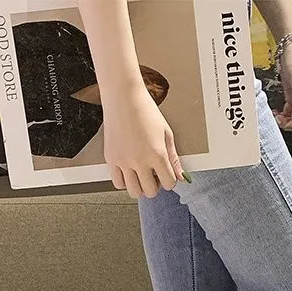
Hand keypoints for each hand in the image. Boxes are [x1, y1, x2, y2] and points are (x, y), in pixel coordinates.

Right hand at [103, 84, 185, 198]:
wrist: (123, 96)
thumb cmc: (145, 110)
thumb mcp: (166, 133)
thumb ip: (173, 158)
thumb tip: (181, 177)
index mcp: (157, 154)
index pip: (169, 183)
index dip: (170, 180)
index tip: (166, 174)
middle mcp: (140, 160)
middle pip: (151, 192)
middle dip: (155, 186)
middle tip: (153, 175)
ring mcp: (124, 161)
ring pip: (134, 192)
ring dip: (140, 187)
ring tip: (140, 174)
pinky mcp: (111, 159)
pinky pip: (118, 183)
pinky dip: (124, 182)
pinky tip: (128, 172)